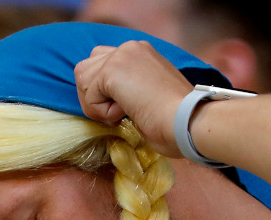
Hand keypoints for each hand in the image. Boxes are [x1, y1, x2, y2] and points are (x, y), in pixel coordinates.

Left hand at [74, 41, 193, 158]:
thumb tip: (107, 100)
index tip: (126, 107)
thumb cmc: (174, 121)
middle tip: (120, 112)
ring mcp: (121, 55)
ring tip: (124, 112)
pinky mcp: (113, 70)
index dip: (104, 91)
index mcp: (140, 52)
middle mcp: (130, 48)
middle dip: (94, 96)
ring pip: (83, 80)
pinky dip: (102, 113)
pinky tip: (126, 113)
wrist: (187, 122)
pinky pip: (89, 96)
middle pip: (86, 68)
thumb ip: (128, 89)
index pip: (101, 64)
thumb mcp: (148, 96)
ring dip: (98, 105)